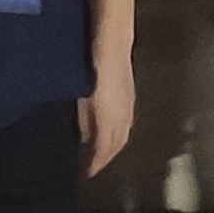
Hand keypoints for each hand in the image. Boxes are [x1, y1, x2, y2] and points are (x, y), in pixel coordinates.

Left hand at [78, 46, 136, 170]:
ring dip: (114, 145)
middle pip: (118, 142)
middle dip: (107, 156)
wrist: (112, 39)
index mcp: (111, 117)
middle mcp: (124, 114)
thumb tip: (86, 138)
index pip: (107, 148)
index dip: (99, 162)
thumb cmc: (93, 67)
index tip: (90, 173)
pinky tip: (110, 128)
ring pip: (123, 131)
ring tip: (102, 151)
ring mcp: (129, 104)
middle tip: (96, 166)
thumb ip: (86, 119)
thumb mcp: (84, 96)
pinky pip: (126, 120)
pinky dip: (118, 130)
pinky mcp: (129, 94)